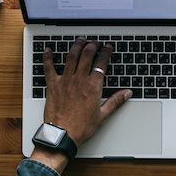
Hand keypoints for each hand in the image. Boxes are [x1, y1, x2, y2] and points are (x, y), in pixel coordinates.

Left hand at [31, 38, 130, 172]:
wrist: (62, 134)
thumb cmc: (82, 127)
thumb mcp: (103, 115)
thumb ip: (115, 101)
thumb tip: (127, 93)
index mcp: (93, 87)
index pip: (101, 64)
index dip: (105, 53)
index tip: (108, 48)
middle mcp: (79, 81)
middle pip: (86, 56)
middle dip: (92, 46)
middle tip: (95, 42)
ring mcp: (64, 81)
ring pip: (71, 58)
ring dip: (76, 46)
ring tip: (80, 40)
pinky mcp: (52, 85)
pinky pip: (49, 67)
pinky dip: (48, 57)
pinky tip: (48, 50)